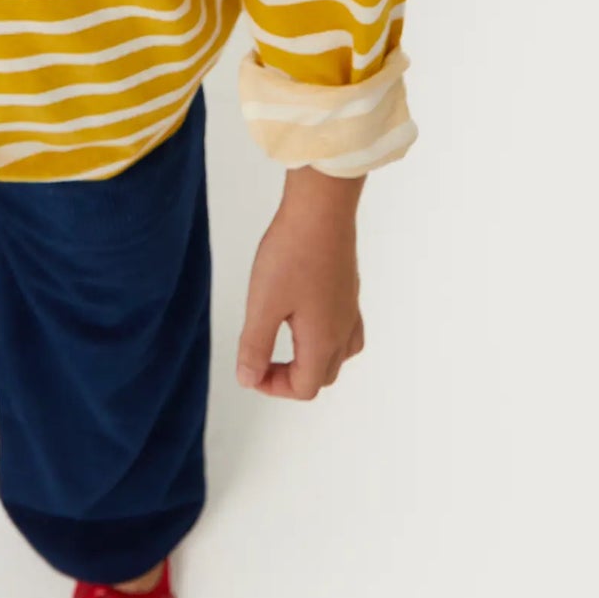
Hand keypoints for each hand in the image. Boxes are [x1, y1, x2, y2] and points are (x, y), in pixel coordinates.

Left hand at [235, 178, 364, 398]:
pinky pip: (346, 328)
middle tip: (262, 359)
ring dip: (313, 360)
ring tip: (286, 344)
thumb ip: (255, 346)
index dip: (273, 387)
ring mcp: (349, 307)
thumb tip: (249, 378)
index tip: (249, 367)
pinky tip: (309, 316)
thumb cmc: (291, 254)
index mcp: (323, 341)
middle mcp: (342, 330)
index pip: (303, 388)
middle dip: (291, 377)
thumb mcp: (263, 304)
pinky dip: (326, 336)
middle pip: (322, 376)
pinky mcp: (348, 286)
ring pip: (340, 354)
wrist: (322, 209)